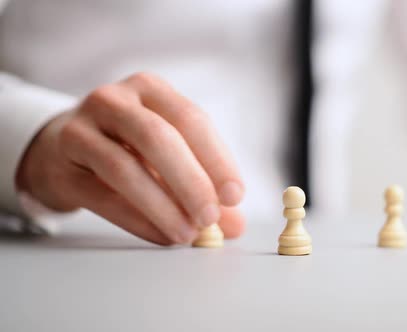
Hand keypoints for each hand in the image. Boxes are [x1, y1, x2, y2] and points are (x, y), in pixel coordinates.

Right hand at [16, 73, 244, 244]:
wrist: (62, 147)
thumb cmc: (127, 147)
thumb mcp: (167, 154)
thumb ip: (203, 184)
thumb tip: (235, 224)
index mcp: (150, 89)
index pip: (191, 119)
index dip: (217, 159)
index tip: (234, 195)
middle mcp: (114, 100)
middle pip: (158, 139)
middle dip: (191, 182)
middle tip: (210, 217)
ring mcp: (81, 127)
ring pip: (125, 167)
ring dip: (162, 206)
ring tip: (187, 234)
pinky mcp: (62, 163)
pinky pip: (102, 195)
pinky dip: (137, 220)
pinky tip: (161, 236)